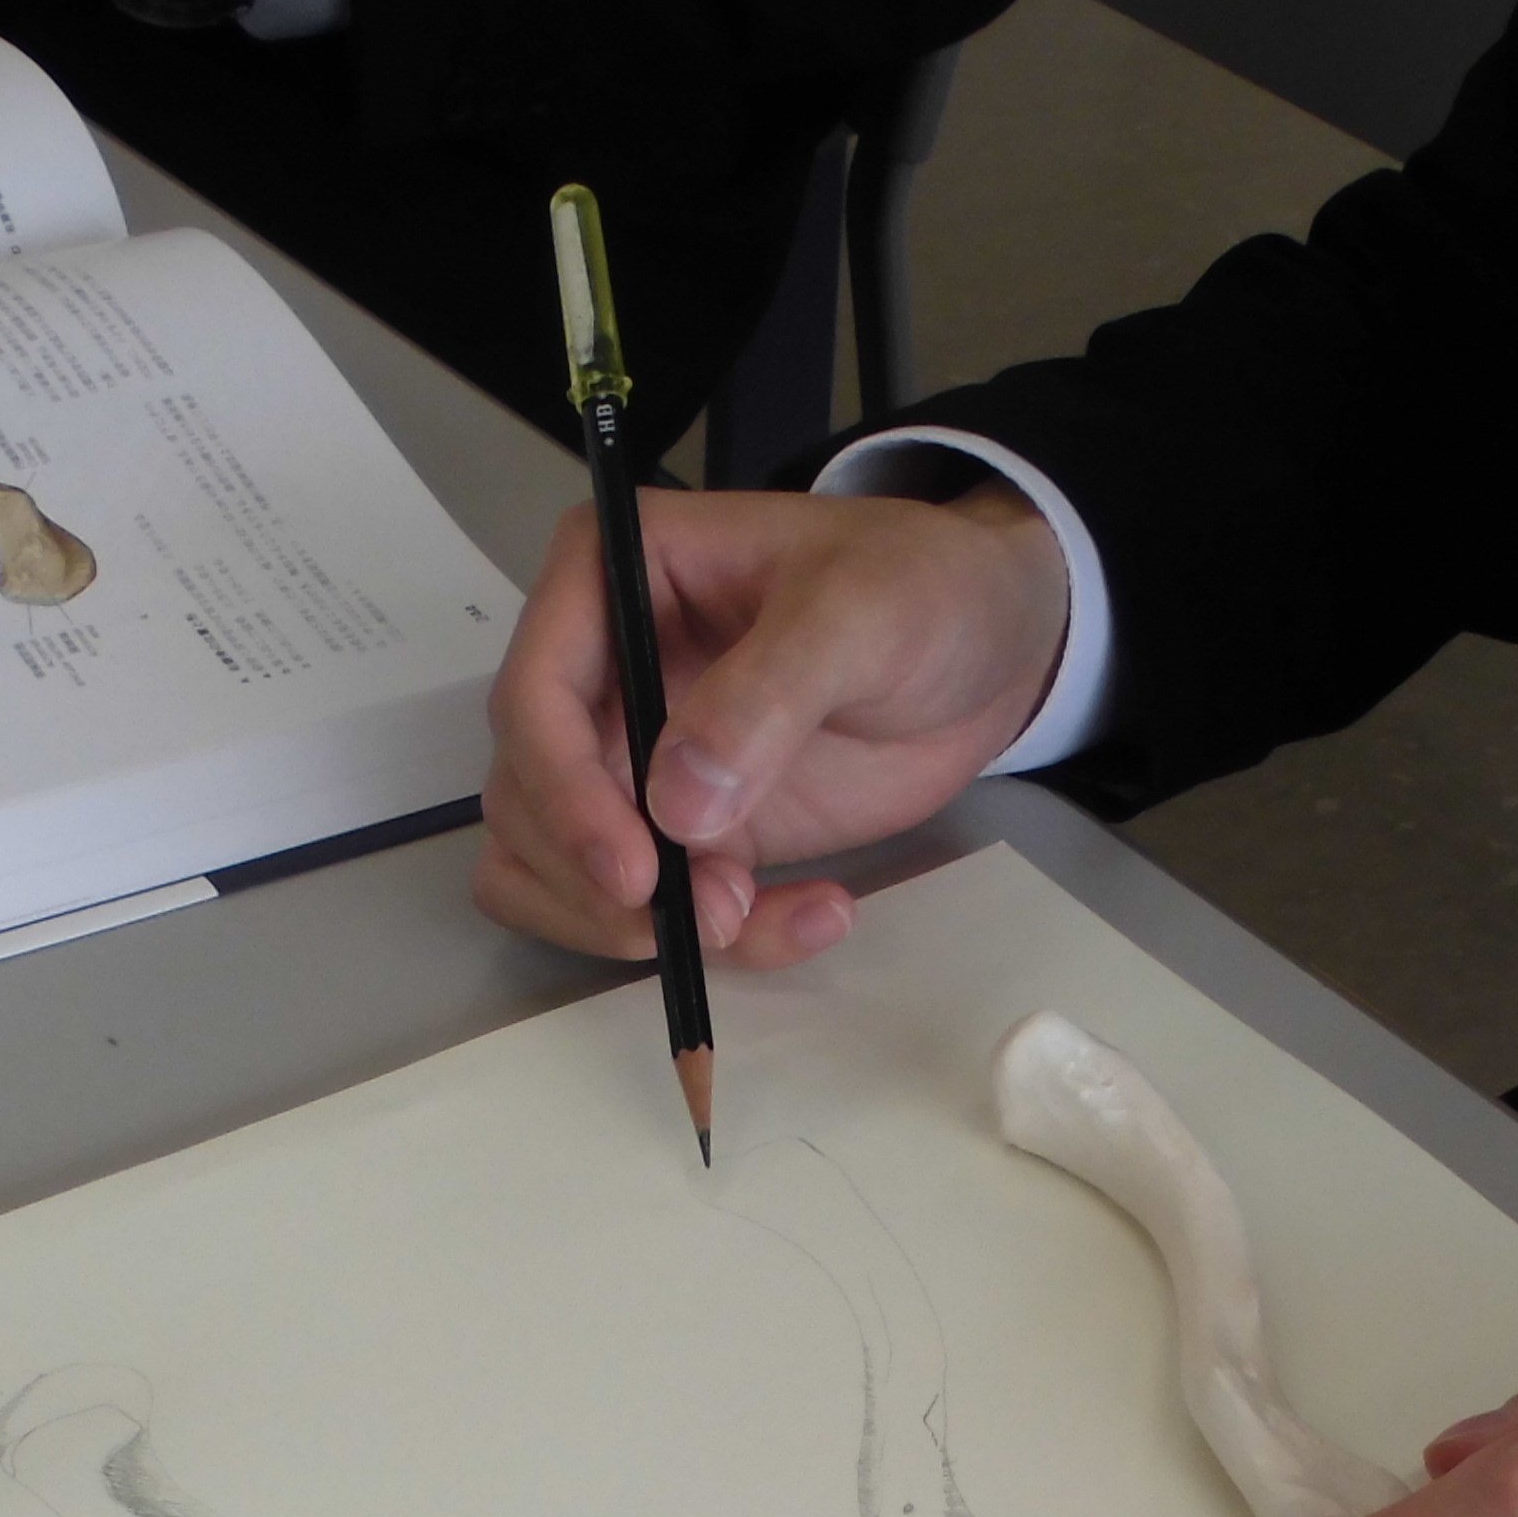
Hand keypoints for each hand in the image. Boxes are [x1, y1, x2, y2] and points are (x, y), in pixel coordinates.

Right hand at [474, 482, 1070, 972]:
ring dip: (628, 925)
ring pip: (554, 867)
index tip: (635, 873)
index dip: (564, 793)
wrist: (991, 647)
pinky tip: (800, 919)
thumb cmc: (924, 590)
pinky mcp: (677, 825)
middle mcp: (595, 667)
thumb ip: (766, 694)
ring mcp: (628, 752)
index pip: (532, 696)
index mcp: (609, 575)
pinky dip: (695, 941)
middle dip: (599, 877)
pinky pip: (634, 907)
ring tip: (752, 921)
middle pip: (526, 797)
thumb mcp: (861, 613)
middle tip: (712, 916)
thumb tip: (674, 806)